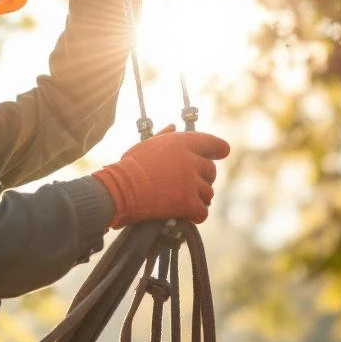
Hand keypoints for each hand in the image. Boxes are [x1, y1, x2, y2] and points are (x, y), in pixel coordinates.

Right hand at [92, 131, 229, 226]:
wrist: (120, 190)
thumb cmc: (129, 167)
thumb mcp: (145, 145)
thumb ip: (164, 136)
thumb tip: (173, 126)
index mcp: (181, 142)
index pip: (213, 144)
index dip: (218, 149)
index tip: (220, 153)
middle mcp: (190, 160)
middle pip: (211, 171)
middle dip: (203, 178)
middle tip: (189, 185)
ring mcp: (191, 182)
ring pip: (208, 193)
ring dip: (198, 198)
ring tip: (183, 200)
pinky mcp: (188, 202)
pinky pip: (202, 211)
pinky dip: (196, 214)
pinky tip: (187, 214)